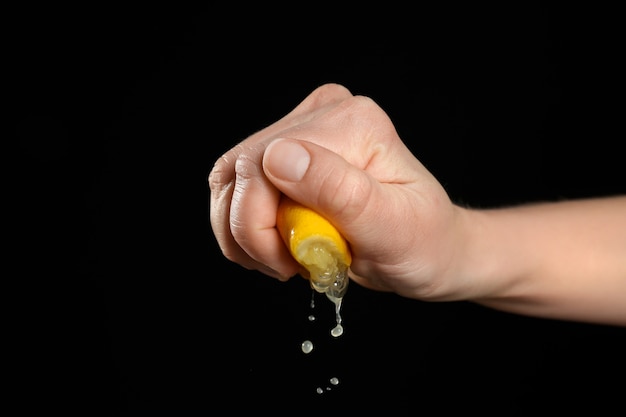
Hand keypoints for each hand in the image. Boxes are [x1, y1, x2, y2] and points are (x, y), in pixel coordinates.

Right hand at [208, 83, 462, 298]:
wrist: (430, 248)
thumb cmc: (423, 241)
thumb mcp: (393, 227)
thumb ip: (338, 191)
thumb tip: (277, 157)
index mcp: (352, 121)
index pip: (266, 161)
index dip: (260, 222)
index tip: (294, 262)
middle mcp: (322, 114)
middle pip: (240, 169)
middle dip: (251, 232)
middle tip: (290, 265)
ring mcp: (300, 131)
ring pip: (228, 180)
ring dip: (242, 234)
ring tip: (285, 259)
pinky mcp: (284, 154)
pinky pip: (234, 188)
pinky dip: (243, 230)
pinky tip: (276, 248)